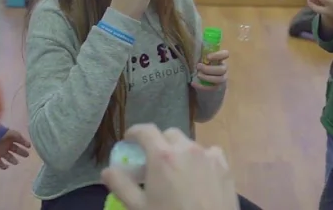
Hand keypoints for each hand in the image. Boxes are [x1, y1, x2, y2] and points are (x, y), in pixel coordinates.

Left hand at [0, 129, 30, 169]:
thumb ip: (18, 136)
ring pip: (9, 157)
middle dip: (21, 152)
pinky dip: (3, 166)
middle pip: (16, 149)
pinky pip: (0, 163)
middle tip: (27, 155)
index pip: (19, 139)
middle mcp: (6, 144)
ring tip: (16, 162)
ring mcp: (0, 151)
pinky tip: (7, 167)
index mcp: (9, 136)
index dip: (24, 142)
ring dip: (13, 160)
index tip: (29, 146)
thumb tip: (27, 142)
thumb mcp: (10, 133)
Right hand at [101, 124, 238, 209]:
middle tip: (153, 163)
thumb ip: (122, 186)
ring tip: (176, 173)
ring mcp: (208, 155)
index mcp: (163, 156)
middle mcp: (187, 148)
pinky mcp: (225, 166)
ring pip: (189, 144)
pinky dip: (200, 159)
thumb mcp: (139, 208)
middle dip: (159, 143)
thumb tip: (107, 170)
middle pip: (169, 135)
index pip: (146, 130)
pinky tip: (199, 176)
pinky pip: (210, 153)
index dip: (135, 132)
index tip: (129, 140)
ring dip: (179, 152)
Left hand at [192, 50, 228, 90]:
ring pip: (220, 79)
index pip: (225, 54)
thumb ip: (201, 51)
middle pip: (222, 69)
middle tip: (198, 66)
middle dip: (210, 69)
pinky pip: (212, 88)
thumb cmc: (203, 65)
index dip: (219, 55)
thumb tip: (192, 41)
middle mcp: (223, 68)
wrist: (204, 79)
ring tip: (198, 75)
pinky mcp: (217, 87)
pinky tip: (193, 83)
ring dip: (208, 77)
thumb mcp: (202, 57)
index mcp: (220, 59)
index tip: (208, 57)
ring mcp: (221, 78)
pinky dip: (202, 86)